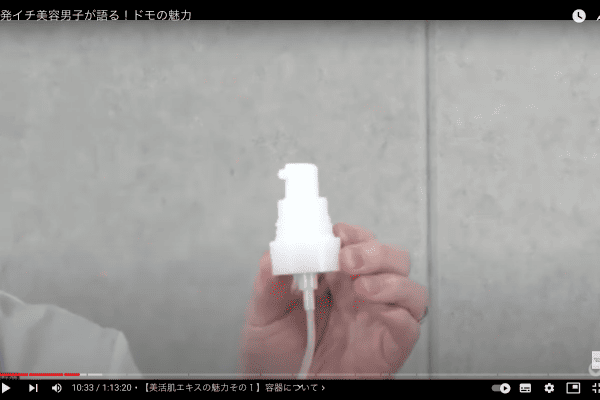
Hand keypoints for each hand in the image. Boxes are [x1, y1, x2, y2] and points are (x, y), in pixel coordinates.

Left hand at [236, 223, 428, 378]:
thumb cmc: (275, 356)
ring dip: (389, 275)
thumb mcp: (263, 316)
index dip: (351, 233)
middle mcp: (360, 294)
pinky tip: (372, 304)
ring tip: (359, 285)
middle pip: (389, 257)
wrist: (282, 391)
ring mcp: (377, 318)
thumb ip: (269, 284)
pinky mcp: (391, 344)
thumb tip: (276, 253)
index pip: (356, 243)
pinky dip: (398, 305)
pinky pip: (410, 319)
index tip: (336, 233)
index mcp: (333, 281)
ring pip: (407, 283)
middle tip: (346, 258)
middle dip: (372, 250)